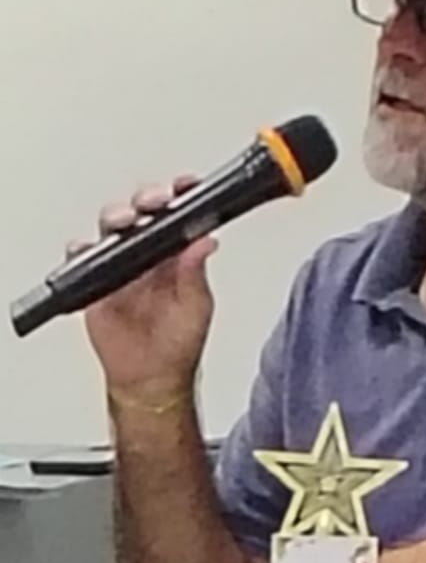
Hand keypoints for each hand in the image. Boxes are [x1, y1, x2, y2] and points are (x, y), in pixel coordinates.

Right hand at [73, 176, 215, 396]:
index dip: (181, 196)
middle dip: (148, 198)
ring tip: (125, 222)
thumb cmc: (178, 343)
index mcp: (177, 256)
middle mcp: (149, 254)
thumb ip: (196, 274)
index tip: (186, 186)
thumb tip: (206, 242)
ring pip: (112, 226)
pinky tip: (91, 249)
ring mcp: (122, 264)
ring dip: (117, 216)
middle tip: (155, 201)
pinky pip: (84, 255)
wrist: (151, 376)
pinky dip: (83, 248)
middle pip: (142, 211)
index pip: (179, 216)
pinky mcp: (97, 279)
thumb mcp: (197, 307)